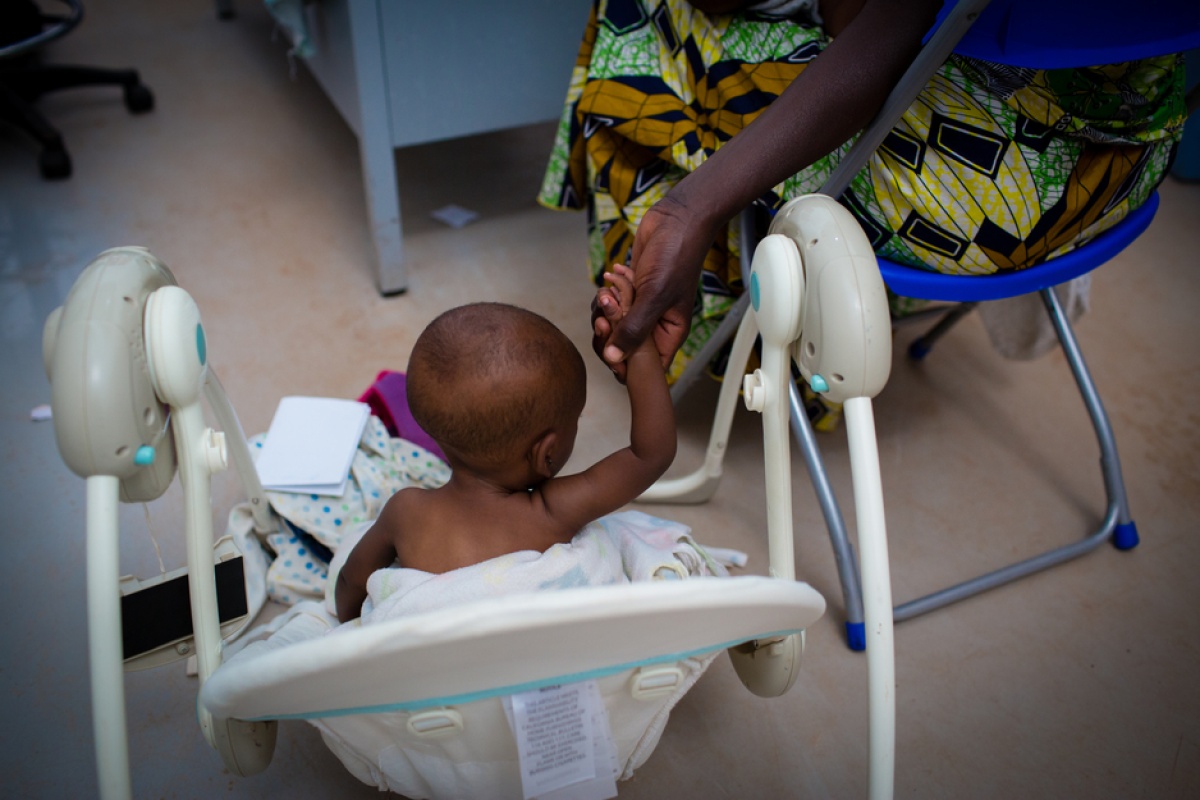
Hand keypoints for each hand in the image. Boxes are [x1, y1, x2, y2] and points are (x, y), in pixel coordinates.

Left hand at [592, 197, 713, 379]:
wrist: (675, 220)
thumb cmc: (676, 256)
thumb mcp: (654, 297)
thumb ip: (634, 330)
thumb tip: (613, 360)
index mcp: (669, 333)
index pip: (647, 367)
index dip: (627, 368)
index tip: (609, 357)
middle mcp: (655, 324)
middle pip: (624, 347)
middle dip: (609, 334)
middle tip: (603, 318)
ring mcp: (641, 307)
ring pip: (612, 324)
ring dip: (605, 308)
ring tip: (609, 289)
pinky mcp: (630, 291)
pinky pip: (609, 303)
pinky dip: (607, 291)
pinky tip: (613, 273)